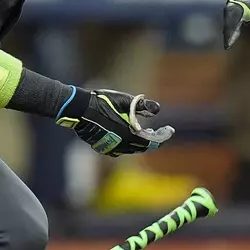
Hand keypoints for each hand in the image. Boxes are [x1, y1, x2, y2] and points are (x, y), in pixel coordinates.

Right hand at [56, 88, 174, 156]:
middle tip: (158, 131)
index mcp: (129, 135)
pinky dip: (128, 144)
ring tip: (145, 132)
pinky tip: (127, 135)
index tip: (170, 130)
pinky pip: (119, 149)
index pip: (153, 141)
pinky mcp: (101, 146)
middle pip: (143, 147)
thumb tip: (158, 109)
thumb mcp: (125, 101)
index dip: (164, 136)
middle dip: (153, 140)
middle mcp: (121, 145)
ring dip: (140, 142)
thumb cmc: (102, 102)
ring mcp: (110, 147)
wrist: (79, 109)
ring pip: (131, 149)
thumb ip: (143, 106)